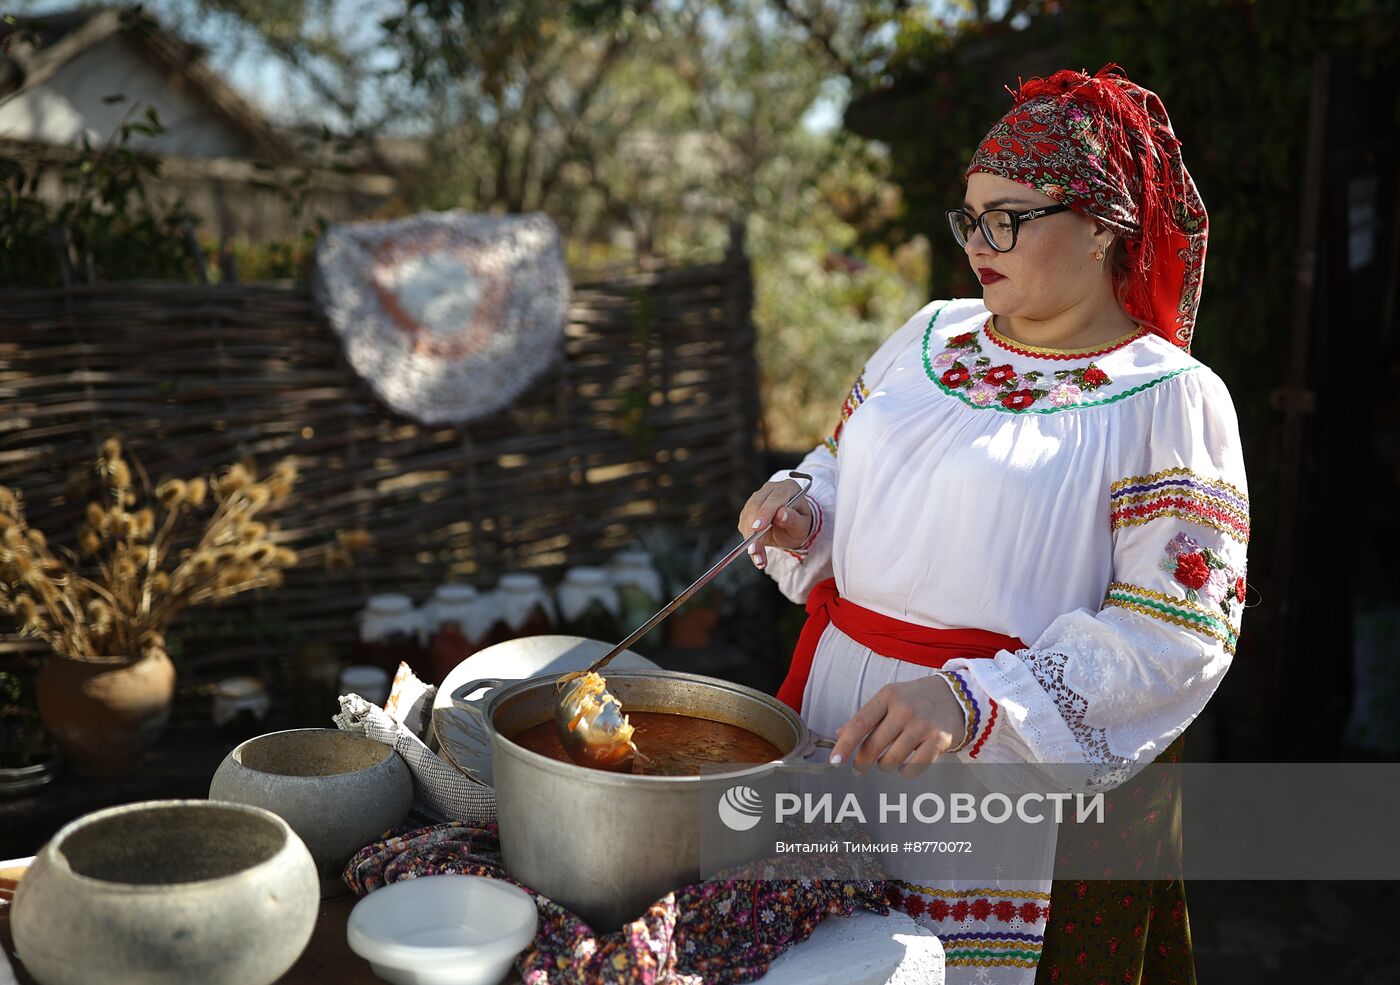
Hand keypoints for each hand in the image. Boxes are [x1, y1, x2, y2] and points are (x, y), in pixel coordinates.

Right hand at [736, 478, 813, 567]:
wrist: (791, 525)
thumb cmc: (799, 523)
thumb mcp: (802, 525)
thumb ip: (793, 519)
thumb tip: (781, 514)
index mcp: (788, 488)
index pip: (775, 498)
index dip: (765, 512)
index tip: (758, 528)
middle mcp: (769, 490)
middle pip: (756, 506)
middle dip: (753, 530)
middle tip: (755, 550)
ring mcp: (756, 499)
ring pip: (747, 517)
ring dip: (750, 541)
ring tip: (759, 559)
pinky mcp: (747, 512)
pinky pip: (744, 526)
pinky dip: (749, 543)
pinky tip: (757, 554)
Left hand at [828, 677, 966, 777]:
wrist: (958, 694)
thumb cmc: (917, 698)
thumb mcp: (890, 698)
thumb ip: (866, 717)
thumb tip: (839, 733)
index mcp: (887, 696)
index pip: (859, 723)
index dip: (844, 745)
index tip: (835, 761)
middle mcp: (904, 710)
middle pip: (873, 746)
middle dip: (861, 762)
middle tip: (858, 768)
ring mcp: (922, 725)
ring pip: (892, 759)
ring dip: (884, 766)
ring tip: (885, 762)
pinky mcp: (938, 740)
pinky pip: (914, 767)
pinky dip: (905, 772)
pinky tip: (904, 767)